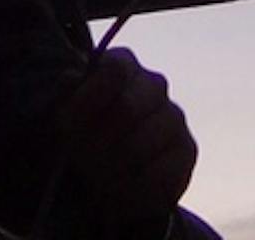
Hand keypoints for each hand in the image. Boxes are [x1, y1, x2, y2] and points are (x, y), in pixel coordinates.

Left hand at [56, 47, 197, 231]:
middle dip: (98, 140)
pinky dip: (134, 188)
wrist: (114, 173)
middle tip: (81, 159)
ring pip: (142, 144)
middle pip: (127, 107)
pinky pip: (161, 173)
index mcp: (123, 65)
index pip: (114, 70)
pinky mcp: (188, 150)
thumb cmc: (86, 133)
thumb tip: (69, 79)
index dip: (89, 99)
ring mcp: (174, 116)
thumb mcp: (68, 112)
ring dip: (113, 167)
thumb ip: (67, 92)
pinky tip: (121, 189)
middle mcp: (154, 84)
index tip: (67, 124)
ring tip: (98, 176)